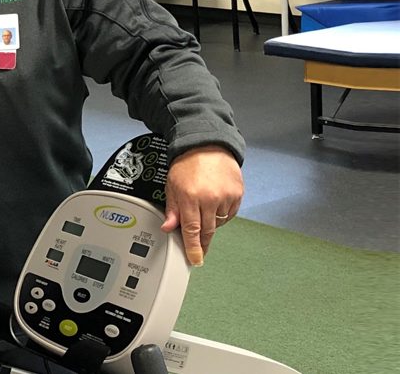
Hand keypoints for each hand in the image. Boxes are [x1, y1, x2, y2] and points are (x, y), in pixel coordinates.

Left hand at [160, 145, 243, 266]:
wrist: (208, 145)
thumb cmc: (187, 164)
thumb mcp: (172, 185)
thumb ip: (172, 209)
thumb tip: (169, 228)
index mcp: (190, 197)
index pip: (192, 230)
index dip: (194, 248)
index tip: (195, 260)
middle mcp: (210, 198)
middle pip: (207, 231)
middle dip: (202, 243)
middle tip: (199, 250)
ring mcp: (226, 197)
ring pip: (219, 223)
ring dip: (211, 223)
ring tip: (203, 209)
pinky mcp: (238, 194)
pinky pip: (229, 214)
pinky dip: (222, 215)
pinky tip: (214, 204)